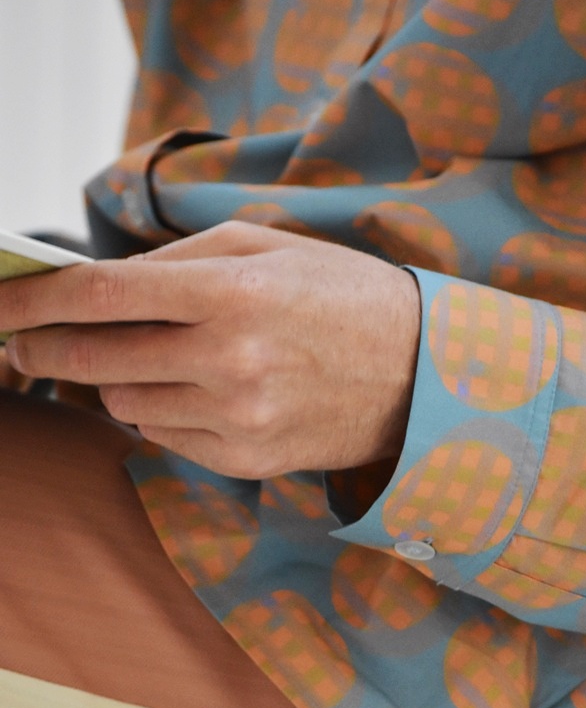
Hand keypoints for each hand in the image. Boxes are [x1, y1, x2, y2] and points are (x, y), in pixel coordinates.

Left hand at [2, 222, 421, 478]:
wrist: (422, 373)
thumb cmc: (343, 295)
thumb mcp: (266, 247)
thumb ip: (177, 261)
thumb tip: (99, 286)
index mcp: (234, 291)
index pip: (101, 296)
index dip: (31, 299)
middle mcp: (231, 361)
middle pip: (95, 358)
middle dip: (43, 347)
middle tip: (21, 341)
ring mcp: (239, 419)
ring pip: (123, 402)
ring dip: (113, 378)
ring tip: (142, 357)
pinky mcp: (247, 460)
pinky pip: (163, 436)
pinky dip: (157, 411)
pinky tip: (189, 390)